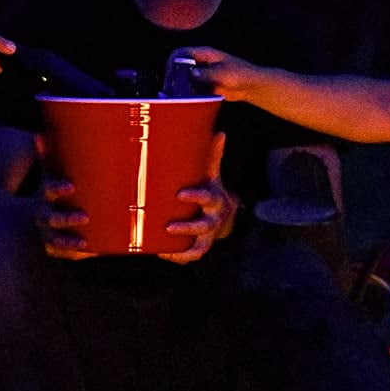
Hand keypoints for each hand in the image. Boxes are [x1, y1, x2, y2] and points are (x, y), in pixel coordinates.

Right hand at [31, 136, 94, 257]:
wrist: (26, 223)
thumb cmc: (47, 196)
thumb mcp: (46, 177)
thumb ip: (47, 158)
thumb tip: (40, 134)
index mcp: (43, 197)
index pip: (49, 191)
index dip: (58, 189)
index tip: (71, 186)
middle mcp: (43, 218)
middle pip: (52, 219)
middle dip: (67, 218)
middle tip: (85, 216)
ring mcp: (48, 236)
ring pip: (56, 242)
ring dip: (69, 243)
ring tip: (84, 243)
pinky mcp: (56, 250)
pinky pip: (66, 255)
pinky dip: (77, 254)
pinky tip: (93, 251)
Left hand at [159, 131, 232, 263]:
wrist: (226, 211)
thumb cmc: (211, 188)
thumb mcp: (212, 173)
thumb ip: (212, 155)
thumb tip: (220, 132)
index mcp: (215, 199)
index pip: (207, 198)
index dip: (195, 198)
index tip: (180, 194)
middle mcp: (213, 219)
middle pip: (203, 226)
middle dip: (186, 228)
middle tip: (168, 227)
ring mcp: (208, 236)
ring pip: (199, 246)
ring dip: (182, 249)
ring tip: (163, 250)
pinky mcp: (201, 246)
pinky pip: (192, 256)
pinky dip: (179, 258)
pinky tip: (163, 254)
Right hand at [175, 46, 265, 102]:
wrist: (250, 85)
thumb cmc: (240, 74)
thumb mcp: (223, 73)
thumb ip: (207, 74)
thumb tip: (191, 74)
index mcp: (204, 54)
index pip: (181, 53)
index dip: (172, 62)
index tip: (170, 75)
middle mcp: (200, 63)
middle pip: (179, 67)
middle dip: (173, 78)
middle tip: (170, 91)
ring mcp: (202, 74)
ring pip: (184, 79)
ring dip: (179, 88)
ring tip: (176, 98)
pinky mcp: (205, 86)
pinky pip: (192, 89)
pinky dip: (187, 95)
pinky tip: (185, 102)